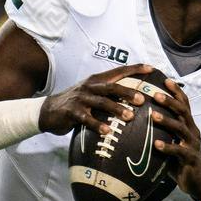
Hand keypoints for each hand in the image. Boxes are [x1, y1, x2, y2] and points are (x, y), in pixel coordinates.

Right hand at [37, 64, 155, 135]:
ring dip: (116, 109)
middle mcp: (90, 86)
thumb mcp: (92, 93)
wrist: (48, 111)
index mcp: (97, 80)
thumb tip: (134, 96)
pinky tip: (107, 132)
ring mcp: (80, 99)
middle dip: (127, 92)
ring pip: (101, 102)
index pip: (118, 71)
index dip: (135, 69)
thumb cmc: (77, 103)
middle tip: (142, 99)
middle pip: (111, 87)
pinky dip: (97, 125)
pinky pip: (86, 119)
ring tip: (130, 117)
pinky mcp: (72, 112)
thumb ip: (109, 93)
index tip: (151, 68)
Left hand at [146, 78, 200, 199]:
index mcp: (189, 125)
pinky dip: (167, 147)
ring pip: (181, 128)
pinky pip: (178, 151)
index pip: (184, 104)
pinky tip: (156, 144)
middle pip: (183, 111)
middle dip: (170, 101)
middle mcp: (193, 131)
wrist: (197, 183)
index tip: (165, 79)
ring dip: (167, 120)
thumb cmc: (180, 161)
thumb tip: (138, 120)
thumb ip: (162, 132)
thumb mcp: (172, 142)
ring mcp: (192, 145)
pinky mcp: (191, 158)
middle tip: (155, 94)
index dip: (176, 91)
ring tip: (153, 115)